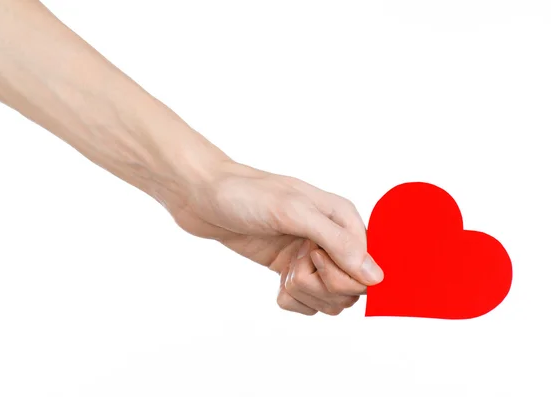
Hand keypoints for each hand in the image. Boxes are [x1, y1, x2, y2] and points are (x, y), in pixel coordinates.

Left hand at [167, 161, 384, 314]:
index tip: (313, 257)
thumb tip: (376, 277)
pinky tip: (276, 280)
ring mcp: (310, 256)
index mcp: (343, 218)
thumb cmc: (246, 195)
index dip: (342, 274)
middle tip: (294, 263)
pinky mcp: (290, 270)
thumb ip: (337, 242)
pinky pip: (306, 303)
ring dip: (303, 293)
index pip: (368, 268)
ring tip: (283, 270)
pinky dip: (290, 299)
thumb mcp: (293, 212)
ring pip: (329, 300)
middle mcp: (332, 238)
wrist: (203, 197)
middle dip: (319, 285)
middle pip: (350, 289)